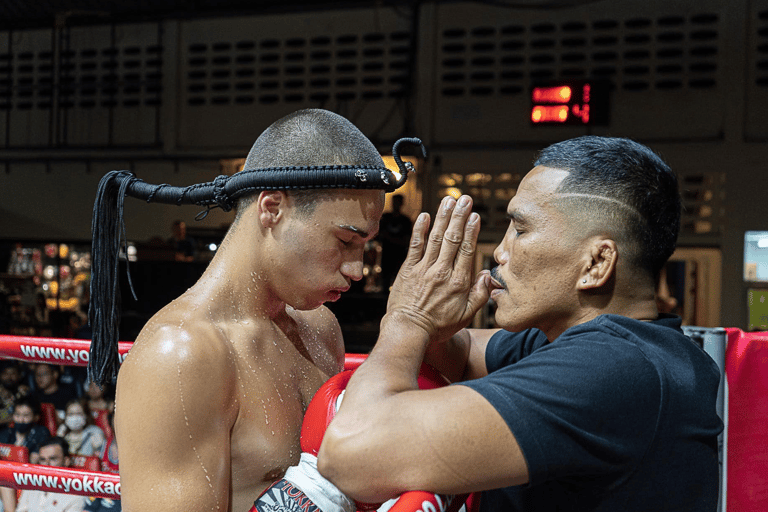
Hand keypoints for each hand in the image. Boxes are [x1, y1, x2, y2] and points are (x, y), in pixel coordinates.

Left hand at [386, 195, 489, 342]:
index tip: (474, 215)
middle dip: (459, 216)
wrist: (408, 330)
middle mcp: (442, 272)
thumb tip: (487, 275)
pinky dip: (420, 230)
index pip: (467, 250)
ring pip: (436, 238)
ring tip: (449, 201)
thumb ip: (479, 295)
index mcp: (458, 282)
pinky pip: (415, 246)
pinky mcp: (408, 269)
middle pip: (453, 239)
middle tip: (464, 199)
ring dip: (443, 218)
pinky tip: (425, 216)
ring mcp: (424, 269)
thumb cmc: (437, 326)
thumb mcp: (466, 316)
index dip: (471, 230)